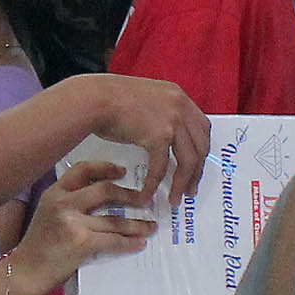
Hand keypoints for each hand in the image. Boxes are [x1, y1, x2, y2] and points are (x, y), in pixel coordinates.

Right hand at [15, 165, 152, 289]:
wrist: (25, 272)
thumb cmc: (38, 246)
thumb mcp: (47, 213)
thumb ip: (69, 202)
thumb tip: (105, 196)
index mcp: (54, 193)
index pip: (82, 169)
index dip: (105, 167)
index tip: (122, 171)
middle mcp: (63, 203)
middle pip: (105, 190)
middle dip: (130, 196)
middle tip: (145, 201)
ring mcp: (73, 222)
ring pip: (115, 220)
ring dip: (137, 224)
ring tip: (150, 226)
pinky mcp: (82, 243)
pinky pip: (114, 241)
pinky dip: (130, 243)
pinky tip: (139, 244)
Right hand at [88, 75, 209, 200]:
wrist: (93, 99)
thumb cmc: (108, 99)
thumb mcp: (145, 100)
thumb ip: (160, 113)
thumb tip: (164, 137)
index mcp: (178, 95)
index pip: (201, 127)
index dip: (201, 149)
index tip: (197, 165)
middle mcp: (180, 106)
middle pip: (201, 146)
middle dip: (197, 171)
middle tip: (191, 189)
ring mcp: (172, 120)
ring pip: (188, 160)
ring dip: (182, 183)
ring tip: (175, 198)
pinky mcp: (159, 136)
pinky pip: (161, 167)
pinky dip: (154, 184)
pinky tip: (148, 194)